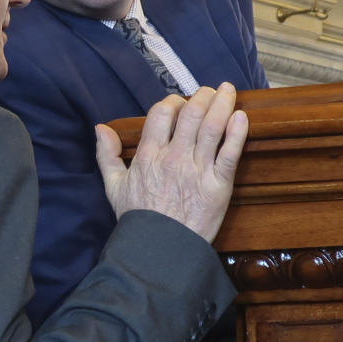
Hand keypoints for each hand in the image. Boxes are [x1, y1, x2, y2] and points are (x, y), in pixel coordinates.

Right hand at [95, 83, 248, 242]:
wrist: (157, 250)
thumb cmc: (137, 219)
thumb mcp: (113, 186)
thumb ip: (106, 155)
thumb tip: (100, 128)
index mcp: (149, 155)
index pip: (162, 113)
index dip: (174, 102)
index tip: (181, 103)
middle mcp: (174, 157)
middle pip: (191, 114)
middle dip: (203, 96)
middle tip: (211, 91)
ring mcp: (197, 170)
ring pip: (212, 127)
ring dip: (222, 103)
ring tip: (229, 91)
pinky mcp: (218, 185)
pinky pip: (230, 153)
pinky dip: (238, 131)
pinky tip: (242, 116)